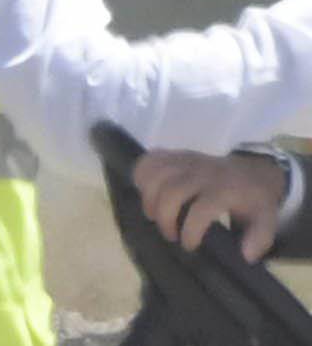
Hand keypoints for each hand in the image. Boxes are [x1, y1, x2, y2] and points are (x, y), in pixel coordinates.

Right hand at [134, 148, 289, 261]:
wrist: (252, 170)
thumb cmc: (255, 201)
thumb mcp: (267, 222)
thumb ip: (260, 239)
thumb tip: (244, 255)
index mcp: (224, 190)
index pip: (201, 209)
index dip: (190, 231)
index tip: (189, 246)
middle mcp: (202, 173)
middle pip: (172, 190)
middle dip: (164, 218)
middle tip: (170, 235)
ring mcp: (187, 160)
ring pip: (157, 173)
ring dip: (149, 197)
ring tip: (153, 215)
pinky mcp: (177, 154)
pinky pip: (151, 158)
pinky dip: (142, 174)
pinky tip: (145, 191)